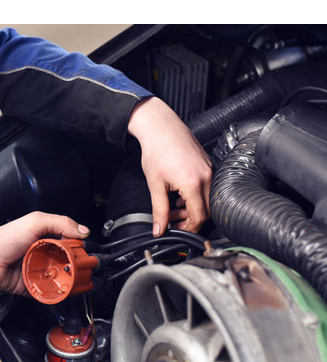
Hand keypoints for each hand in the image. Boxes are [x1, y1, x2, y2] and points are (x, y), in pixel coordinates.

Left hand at [0, 212, 89, 296]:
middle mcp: (43, 253)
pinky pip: (47, 291)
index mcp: (46, 236)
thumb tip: (83, 231)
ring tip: (70, 281)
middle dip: (74, 266)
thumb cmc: (4, 239)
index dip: (78, 247)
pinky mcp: (32, 285)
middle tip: (79, 269)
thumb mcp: (36, 221)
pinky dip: (53, 292)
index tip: (84, 253)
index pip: (70, 242)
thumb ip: (61, 222)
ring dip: (65, 280)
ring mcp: (38, 270)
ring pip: (59, 278)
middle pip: (67, 262)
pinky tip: (57, 290)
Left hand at [128, 97, 211, 235]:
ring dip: (191, 208)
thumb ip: (159, 210)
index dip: (188, 228)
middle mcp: (206, 177)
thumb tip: (159, 229)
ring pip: (207, 200)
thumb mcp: (155, 185)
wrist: (161, 128)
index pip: (198, 216)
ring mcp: (209, 170)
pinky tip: (179, 194)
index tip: (176, 230)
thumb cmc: (157, 150)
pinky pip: (206, 187)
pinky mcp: (207, 165)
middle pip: (206, 211)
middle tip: (173, 220)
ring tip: (172, 206)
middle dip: (190, 219)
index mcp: (193, 183)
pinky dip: (194, 196)